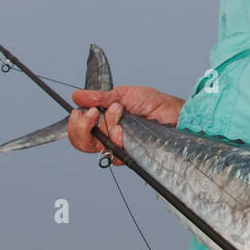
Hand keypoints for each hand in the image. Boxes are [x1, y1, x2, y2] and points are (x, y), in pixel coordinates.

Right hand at [67, 87, 184, 163]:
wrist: (174, 112)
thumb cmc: (154, 104)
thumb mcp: (122, 95)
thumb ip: (99, 98)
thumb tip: (77, 96)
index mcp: (105, 123)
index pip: (81, 133)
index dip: (75, 125)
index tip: (79, 111)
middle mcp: (110, 138)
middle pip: (83, 144)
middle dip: (83, 127)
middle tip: (93, 113)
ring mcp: (121, 148)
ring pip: (99, 146)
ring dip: (106, 125)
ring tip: (119, 110)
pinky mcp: (131, 155)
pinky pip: (115, 151)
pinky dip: (117, 134)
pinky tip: (125, 125)